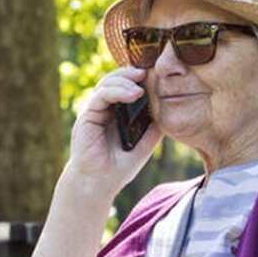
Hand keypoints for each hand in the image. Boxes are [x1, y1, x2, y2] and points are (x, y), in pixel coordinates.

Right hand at [65, 67, 162, 195]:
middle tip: (148, 72)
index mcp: (116, 113)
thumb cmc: (118, 168)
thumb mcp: (144, 146)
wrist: (99, 185)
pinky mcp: (87, 117)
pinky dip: (116, 92)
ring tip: (141, 85)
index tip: (155, 75)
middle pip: (114, 80)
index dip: (137, 78)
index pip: (124, 87)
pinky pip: (100, 97)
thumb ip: (154, 130)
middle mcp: (104, 110)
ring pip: (106, 84)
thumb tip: (171, 113)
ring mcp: (94, 112)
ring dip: (124, 80)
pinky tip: (132, 94)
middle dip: (130, 73)